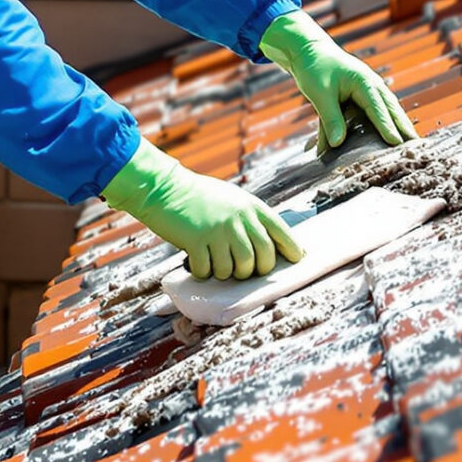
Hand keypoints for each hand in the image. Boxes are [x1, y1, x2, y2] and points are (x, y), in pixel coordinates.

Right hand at [103, 141, 305, 280]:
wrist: (164, 188)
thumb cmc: (199, 196)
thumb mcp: (232, 199)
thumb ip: (249, 217)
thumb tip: (266, 244)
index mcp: (250, 207)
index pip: (281, 231)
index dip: (292, 248)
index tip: (297, 259)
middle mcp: (239, 219)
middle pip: (263, 258)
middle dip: (257, 271)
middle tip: (245, 271)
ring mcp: (219, 231)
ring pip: (237, 269)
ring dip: (228, 273)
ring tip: (217, 265)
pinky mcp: (197, 242)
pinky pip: (209, 271)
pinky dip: (204, 273)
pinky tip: (197, 264)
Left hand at [259, 10, 420, 154]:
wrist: (309, 51)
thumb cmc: (314, 69)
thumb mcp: (320, 94)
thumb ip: (330, 119)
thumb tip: (337, 144)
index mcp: (364, 82)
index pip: (378, 108)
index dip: (387, 127)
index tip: (397, 143)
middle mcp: (372, 85)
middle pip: (392, 109)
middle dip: (405, 127)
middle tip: (417, 146)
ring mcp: (370, 89)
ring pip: (389, 109)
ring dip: (400, 125)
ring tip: (412, 143)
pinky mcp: (364, 95)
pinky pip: (378, 111)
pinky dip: (388, 122)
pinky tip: (394, 135)